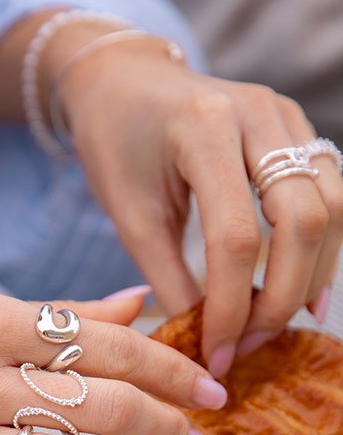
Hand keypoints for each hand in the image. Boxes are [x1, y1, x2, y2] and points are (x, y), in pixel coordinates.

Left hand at [53, 41, 342, 375]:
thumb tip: (204, 339)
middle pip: (303, 221)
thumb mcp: (128, 215)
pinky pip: (330, 193)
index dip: (232, 306)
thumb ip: (167, 276)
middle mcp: (258, 114)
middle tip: (250, 344)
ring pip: (332, 207)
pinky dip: (320, 247)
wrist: (121, 83)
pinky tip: (301, 286)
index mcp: (204, 129)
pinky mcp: (297, 127)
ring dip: (310, 276)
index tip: (218, 352)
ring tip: (274, 324)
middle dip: (282, 296)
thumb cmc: (114, 146)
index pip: (235, 237)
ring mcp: (286, 115)